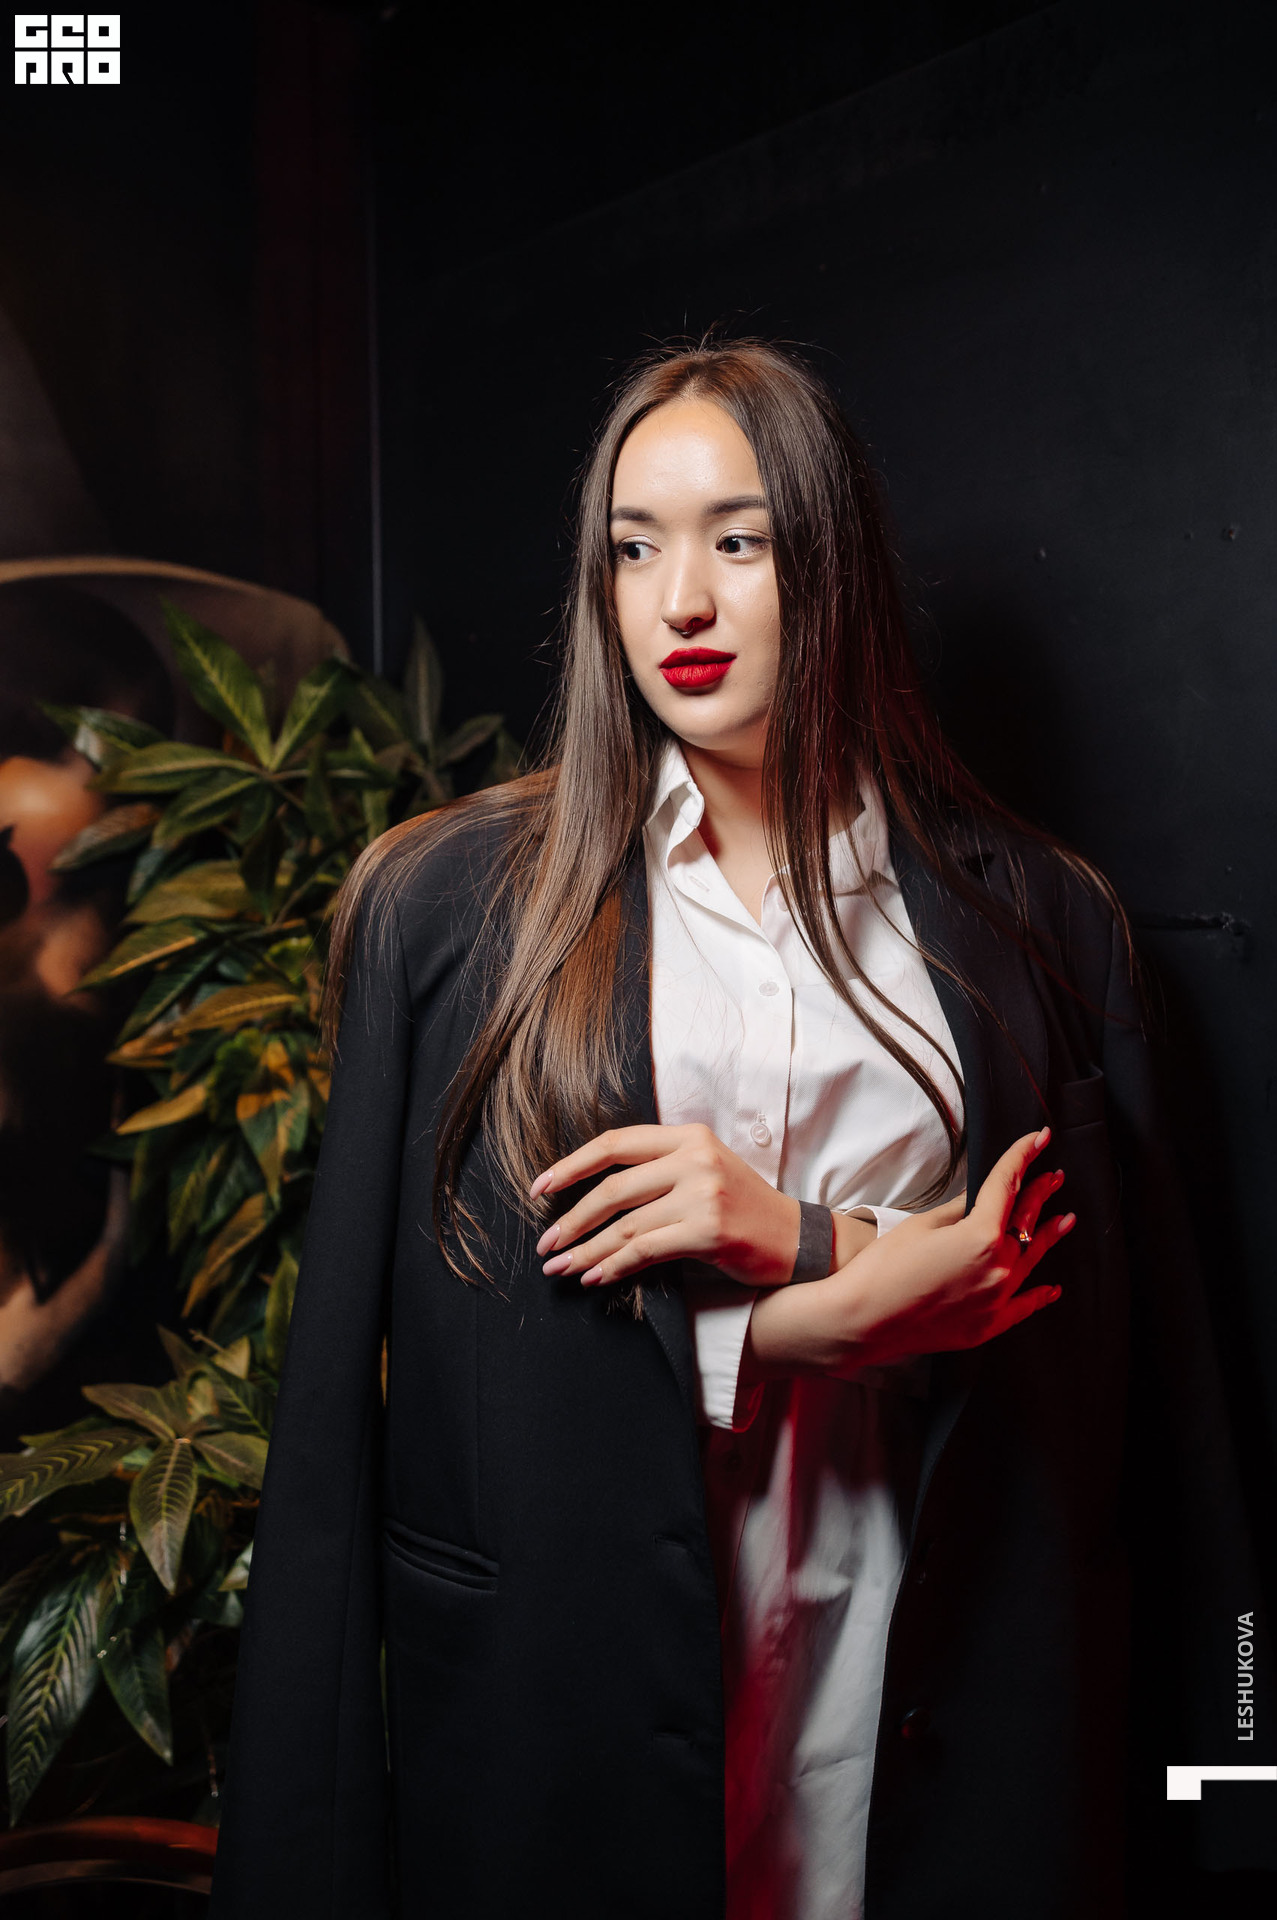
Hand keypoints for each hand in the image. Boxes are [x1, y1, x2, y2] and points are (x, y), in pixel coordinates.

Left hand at [530, 1123, 807, 1288]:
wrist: (797, 1240)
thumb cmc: (744, 1210)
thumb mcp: (704, 1172)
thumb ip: (658, 1172)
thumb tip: (592, 1198)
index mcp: (688, 1136)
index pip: (615, 1143)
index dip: (571, 1165)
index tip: (540, 1188)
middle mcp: (695, 1159)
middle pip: (613, 1187)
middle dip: (572, 1219)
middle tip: (546, 1243)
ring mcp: (703, 1194)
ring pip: (626, 1225)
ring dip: (586, 1250)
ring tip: (561, 1267)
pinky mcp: (709, 1230)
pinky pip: (646, 1251)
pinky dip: (614, 1266)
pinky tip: (595, 1277)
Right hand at [746, 1127, 1073, 1375]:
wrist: (862, 1320)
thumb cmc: (883, 1268)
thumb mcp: (921, 1226)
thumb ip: (958, 1211)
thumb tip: (978, 1199)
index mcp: (980, 1236)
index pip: (1007, 1186)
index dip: (1022, 1158)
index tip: (1038, 1140)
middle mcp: (997, 1268)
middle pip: (1026, 1221)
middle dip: (1040, 1194)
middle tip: (1054, 1176)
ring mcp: (996, 1300)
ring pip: (1032, 1261)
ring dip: (1048, 1236)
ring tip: (1066, 1218)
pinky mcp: (987, 1326)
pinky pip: (1023, 1307)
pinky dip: (1039, 1295)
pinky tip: (1052, 1288)